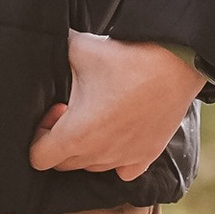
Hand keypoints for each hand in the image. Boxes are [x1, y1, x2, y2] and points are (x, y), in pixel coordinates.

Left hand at [30, 34, 203, 181]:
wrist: (175, 63)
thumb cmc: (125, 57)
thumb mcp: (79, 48)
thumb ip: (54, 51)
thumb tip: (41, 42)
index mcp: (75, 134)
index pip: (38, 158)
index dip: (40, 134)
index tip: (58, 110)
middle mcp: (97, 155)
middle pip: (63, 164)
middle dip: (62, 139)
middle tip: (75, 109)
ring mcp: (123, 159)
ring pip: (91, 167)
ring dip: (88, 147)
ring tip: (99, 115)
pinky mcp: (146, 156)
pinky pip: (122, 171)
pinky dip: (116, 158)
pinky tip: (121, 132)